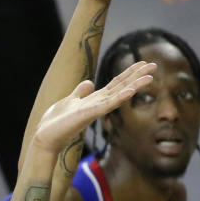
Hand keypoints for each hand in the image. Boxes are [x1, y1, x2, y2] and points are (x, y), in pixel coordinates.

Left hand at [33, 59, 155, 153]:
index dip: (129, 73)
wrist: (45, 137)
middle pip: (121, 87)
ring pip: (119, 95)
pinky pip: (107, 105)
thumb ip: (80, 92)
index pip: (116, 84)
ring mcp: (95, 109)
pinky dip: (119, 98)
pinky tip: (130, 91)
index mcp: (95, 100)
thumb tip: (89, 82)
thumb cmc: (56, 122)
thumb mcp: (70, 101)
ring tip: (150, 77)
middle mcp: (98, 104)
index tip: (142, 62)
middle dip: (137, 76)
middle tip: (154, 65)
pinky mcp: (88, 114)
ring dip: (135, 86)